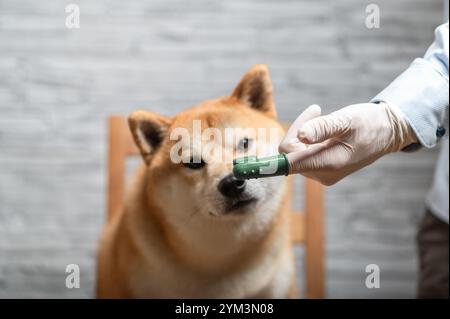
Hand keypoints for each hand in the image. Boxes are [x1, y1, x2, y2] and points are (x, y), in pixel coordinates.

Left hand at [279, 103, 416, 184]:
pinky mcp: (321, 168)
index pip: (289, 164)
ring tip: (322, 116)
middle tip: (317, 112)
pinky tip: (323, 126)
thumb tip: (301, 136)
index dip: (268, 165)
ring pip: (294, 151)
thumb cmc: (370, 123)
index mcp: (329, 163)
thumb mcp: (347, 120)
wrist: (387, 132)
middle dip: (297, 130)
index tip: (246, 168)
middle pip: (290, 153)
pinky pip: (302, 152)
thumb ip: (324, 128)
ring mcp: (321, 172)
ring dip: (303, 132)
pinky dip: (307, 137)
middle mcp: (322, 173)